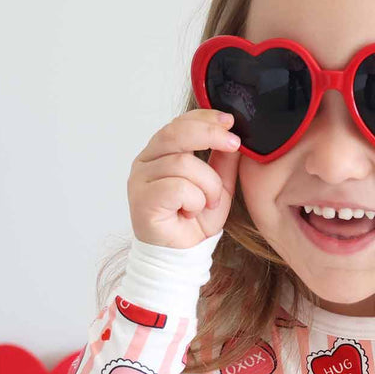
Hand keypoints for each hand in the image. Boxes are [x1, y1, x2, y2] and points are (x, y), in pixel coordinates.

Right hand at [127, 108, 241, 247]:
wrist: (182, 255)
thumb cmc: (195, 222)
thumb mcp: (219, 187)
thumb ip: (223, 162)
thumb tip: (233, 137)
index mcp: (161, 153)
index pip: (179, 123)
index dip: (204, 118)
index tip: (230, 121)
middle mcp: (146, 161)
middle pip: (176, 133)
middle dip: (210, 135)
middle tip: (234, 144)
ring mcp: (141, 179)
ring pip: (183, 164)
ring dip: (208, 186)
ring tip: (208, 204)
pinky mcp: (142, 199)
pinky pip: (178, 187)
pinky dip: (194, 200)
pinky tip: (191, 212)